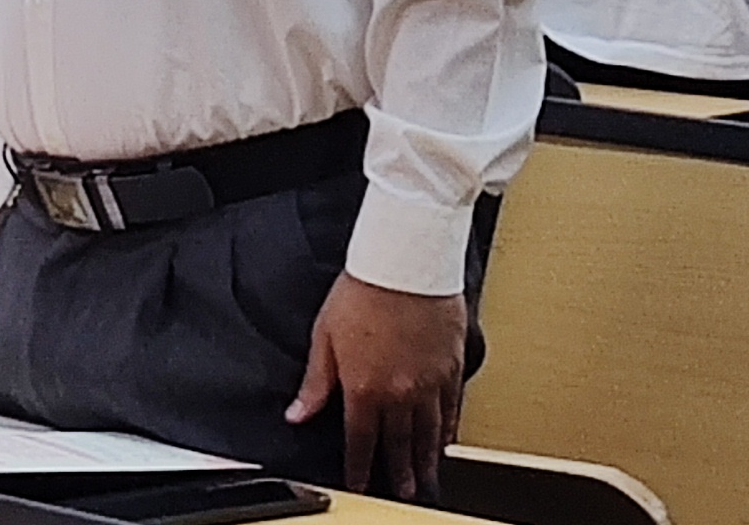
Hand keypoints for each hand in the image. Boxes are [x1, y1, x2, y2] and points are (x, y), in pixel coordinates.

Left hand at [291, 273, 465, 498]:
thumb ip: (315, 382)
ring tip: (427, 477)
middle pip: (399, 444)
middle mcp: (399, 392)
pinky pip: (451, 406)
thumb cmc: (365, 287)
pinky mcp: (451, 363)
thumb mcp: (325, 335)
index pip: (361, 442)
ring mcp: (429, 380)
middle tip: (404, 491)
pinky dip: (449, 426)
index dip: (360, 468)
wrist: (406, 257)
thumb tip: (297, 413)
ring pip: (428, 432)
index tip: (360, 482)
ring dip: (426, 459)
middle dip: (399, 472)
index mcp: (364, 388)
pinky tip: (447, 437)